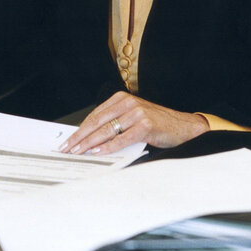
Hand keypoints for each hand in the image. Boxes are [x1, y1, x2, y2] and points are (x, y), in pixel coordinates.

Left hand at [60, 91, 208, 154]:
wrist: (182, 127)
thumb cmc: (157, 125)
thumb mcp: (132, 118)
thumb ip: (114, 123)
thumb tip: (89, 138)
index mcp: (122, 99)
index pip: (95, 115)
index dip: (80, 129)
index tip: (69, 140)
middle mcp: (129, 103)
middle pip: (98, 122)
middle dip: (80, 137)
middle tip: (67, 148)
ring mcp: (137, 113)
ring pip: (107, 130)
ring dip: (90, 143)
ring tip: (78, 152)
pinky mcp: (145, 125)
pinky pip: (122, 138)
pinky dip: (108, 147)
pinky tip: (98, 152)